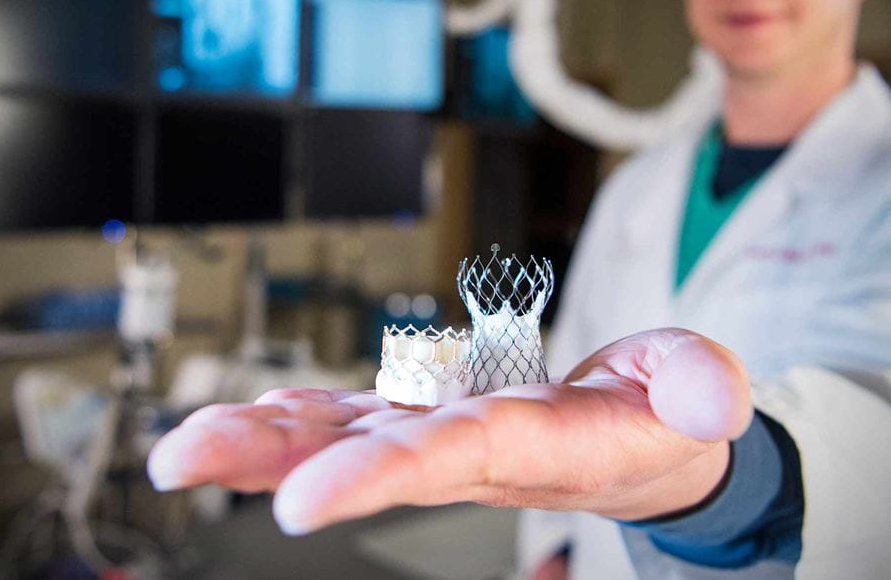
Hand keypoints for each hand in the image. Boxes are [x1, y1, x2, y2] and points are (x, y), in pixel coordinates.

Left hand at [146, 328, 751, 533]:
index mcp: (532, 441)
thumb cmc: (659, 415)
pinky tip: (238, 420)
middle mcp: (465, 446)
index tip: (301, 506)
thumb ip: (698, 385)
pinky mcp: (425, 415)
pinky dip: (292, 417)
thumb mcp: (696, 392)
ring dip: (258, 440)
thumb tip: (711, 401)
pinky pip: (348, 415)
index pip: (448, 457)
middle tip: (180, 463)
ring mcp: (436, 432)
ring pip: (338, 435)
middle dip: (274, 460)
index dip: (377, 475)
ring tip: (179, 449)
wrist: (637, 444)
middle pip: (360, 454)